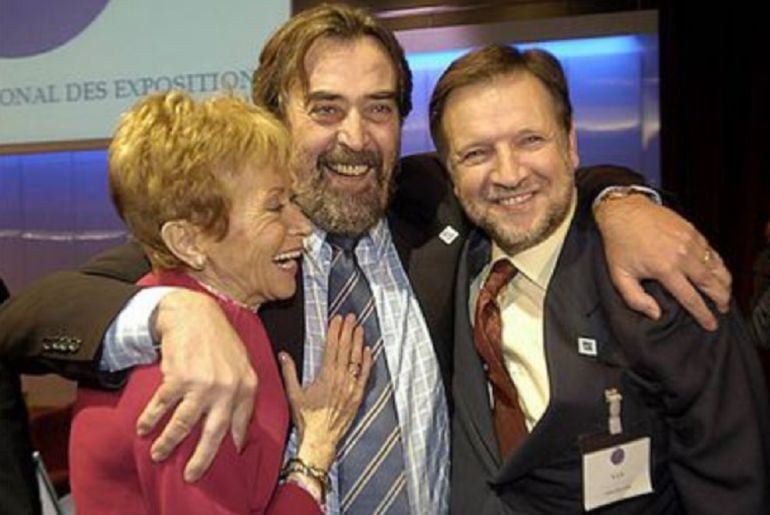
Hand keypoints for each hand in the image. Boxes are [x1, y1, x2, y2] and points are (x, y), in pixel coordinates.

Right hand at [135, 290, 257, 481]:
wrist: (194, 313)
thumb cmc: (218, 339)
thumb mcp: (241, 363)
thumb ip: (241, 391)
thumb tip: (239, 427)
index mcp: (246, 385)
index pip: (241, 423)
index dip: (233, 442)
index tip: (227, 456)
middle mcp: (227, 388)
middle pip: (213, 433)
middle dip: (201, 458)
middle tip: (192, 475)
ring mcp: (203, 384)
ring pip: (183, 425)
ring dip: (167, 443)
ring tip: (158, 455)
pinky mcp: (178, 378)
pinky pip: (161, 407)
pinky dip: (150, 420)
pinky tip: (142, 428)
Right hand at [279, 314, 372, 470]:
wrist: (320, 440)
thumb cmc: (306, 418)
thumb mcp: (293, 394)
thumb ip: (289, 372)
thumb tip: (283, 354)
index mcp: (325, 376)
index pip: (332, 347)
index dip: (335, 331)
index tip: (337, 319)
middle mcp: (340, 379)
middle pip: (346, 349)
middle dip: (348, 331)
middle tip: (351, 317)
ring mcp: (351, 387)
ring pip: (357, 359)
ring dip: (358, 342)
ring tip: (359, 327)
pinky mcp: (358, 396)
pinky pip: (365, 375)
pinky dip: (367, 362)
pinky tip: (368, 350)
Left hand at [595, 195, 730, 330]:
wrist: (624, 212)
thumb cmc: (620, 243)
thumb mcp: (619, 276)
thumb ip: (636, 299)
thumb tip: (655, 314)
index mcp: (665, 269)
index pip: (691, 298)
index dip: (703, 314)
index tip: (711, 324)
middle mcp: (682, 255)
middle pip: (710, 283)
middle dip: (721, 299)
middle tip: (723, 309)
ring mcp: (690, 241)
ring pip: (716, 266)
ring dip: (724, 282)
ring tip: (725, 294)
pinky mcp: (692, 231)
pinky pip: (712, 251)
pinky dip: (718, 264)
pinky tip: (718, 271)